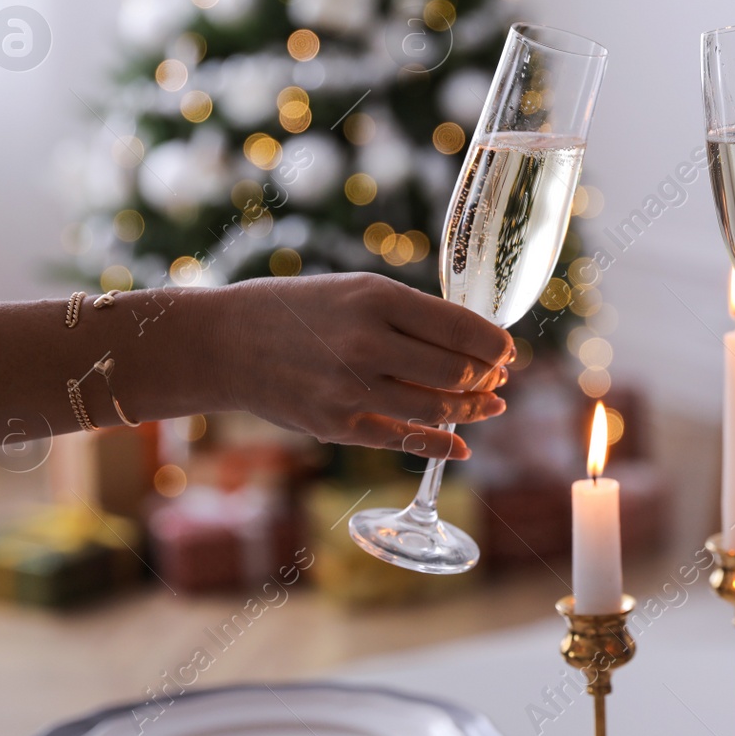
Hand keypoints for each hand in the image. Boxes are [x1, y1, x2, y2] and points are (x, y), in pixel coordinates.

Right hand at [218, 274, 512, 458]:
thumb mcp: (356, 290)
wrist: (226, 343)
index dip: (495, 344)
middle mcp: (367, 343)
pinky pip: (404, 439)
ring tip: (491, 405)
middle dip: (488, 376)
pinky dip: (441, 445)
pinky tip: (462, 445)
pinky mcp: (338, 425)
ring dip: (474, 408)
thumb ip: (410, 313)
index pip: (460, 327)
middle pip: (456, 370)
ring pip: (437, 407)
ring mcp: (352, 388)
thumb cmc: (299, 310)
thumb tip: (472, 339)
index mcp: (376, 299)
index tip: (508, 350)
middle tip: (499, 377)